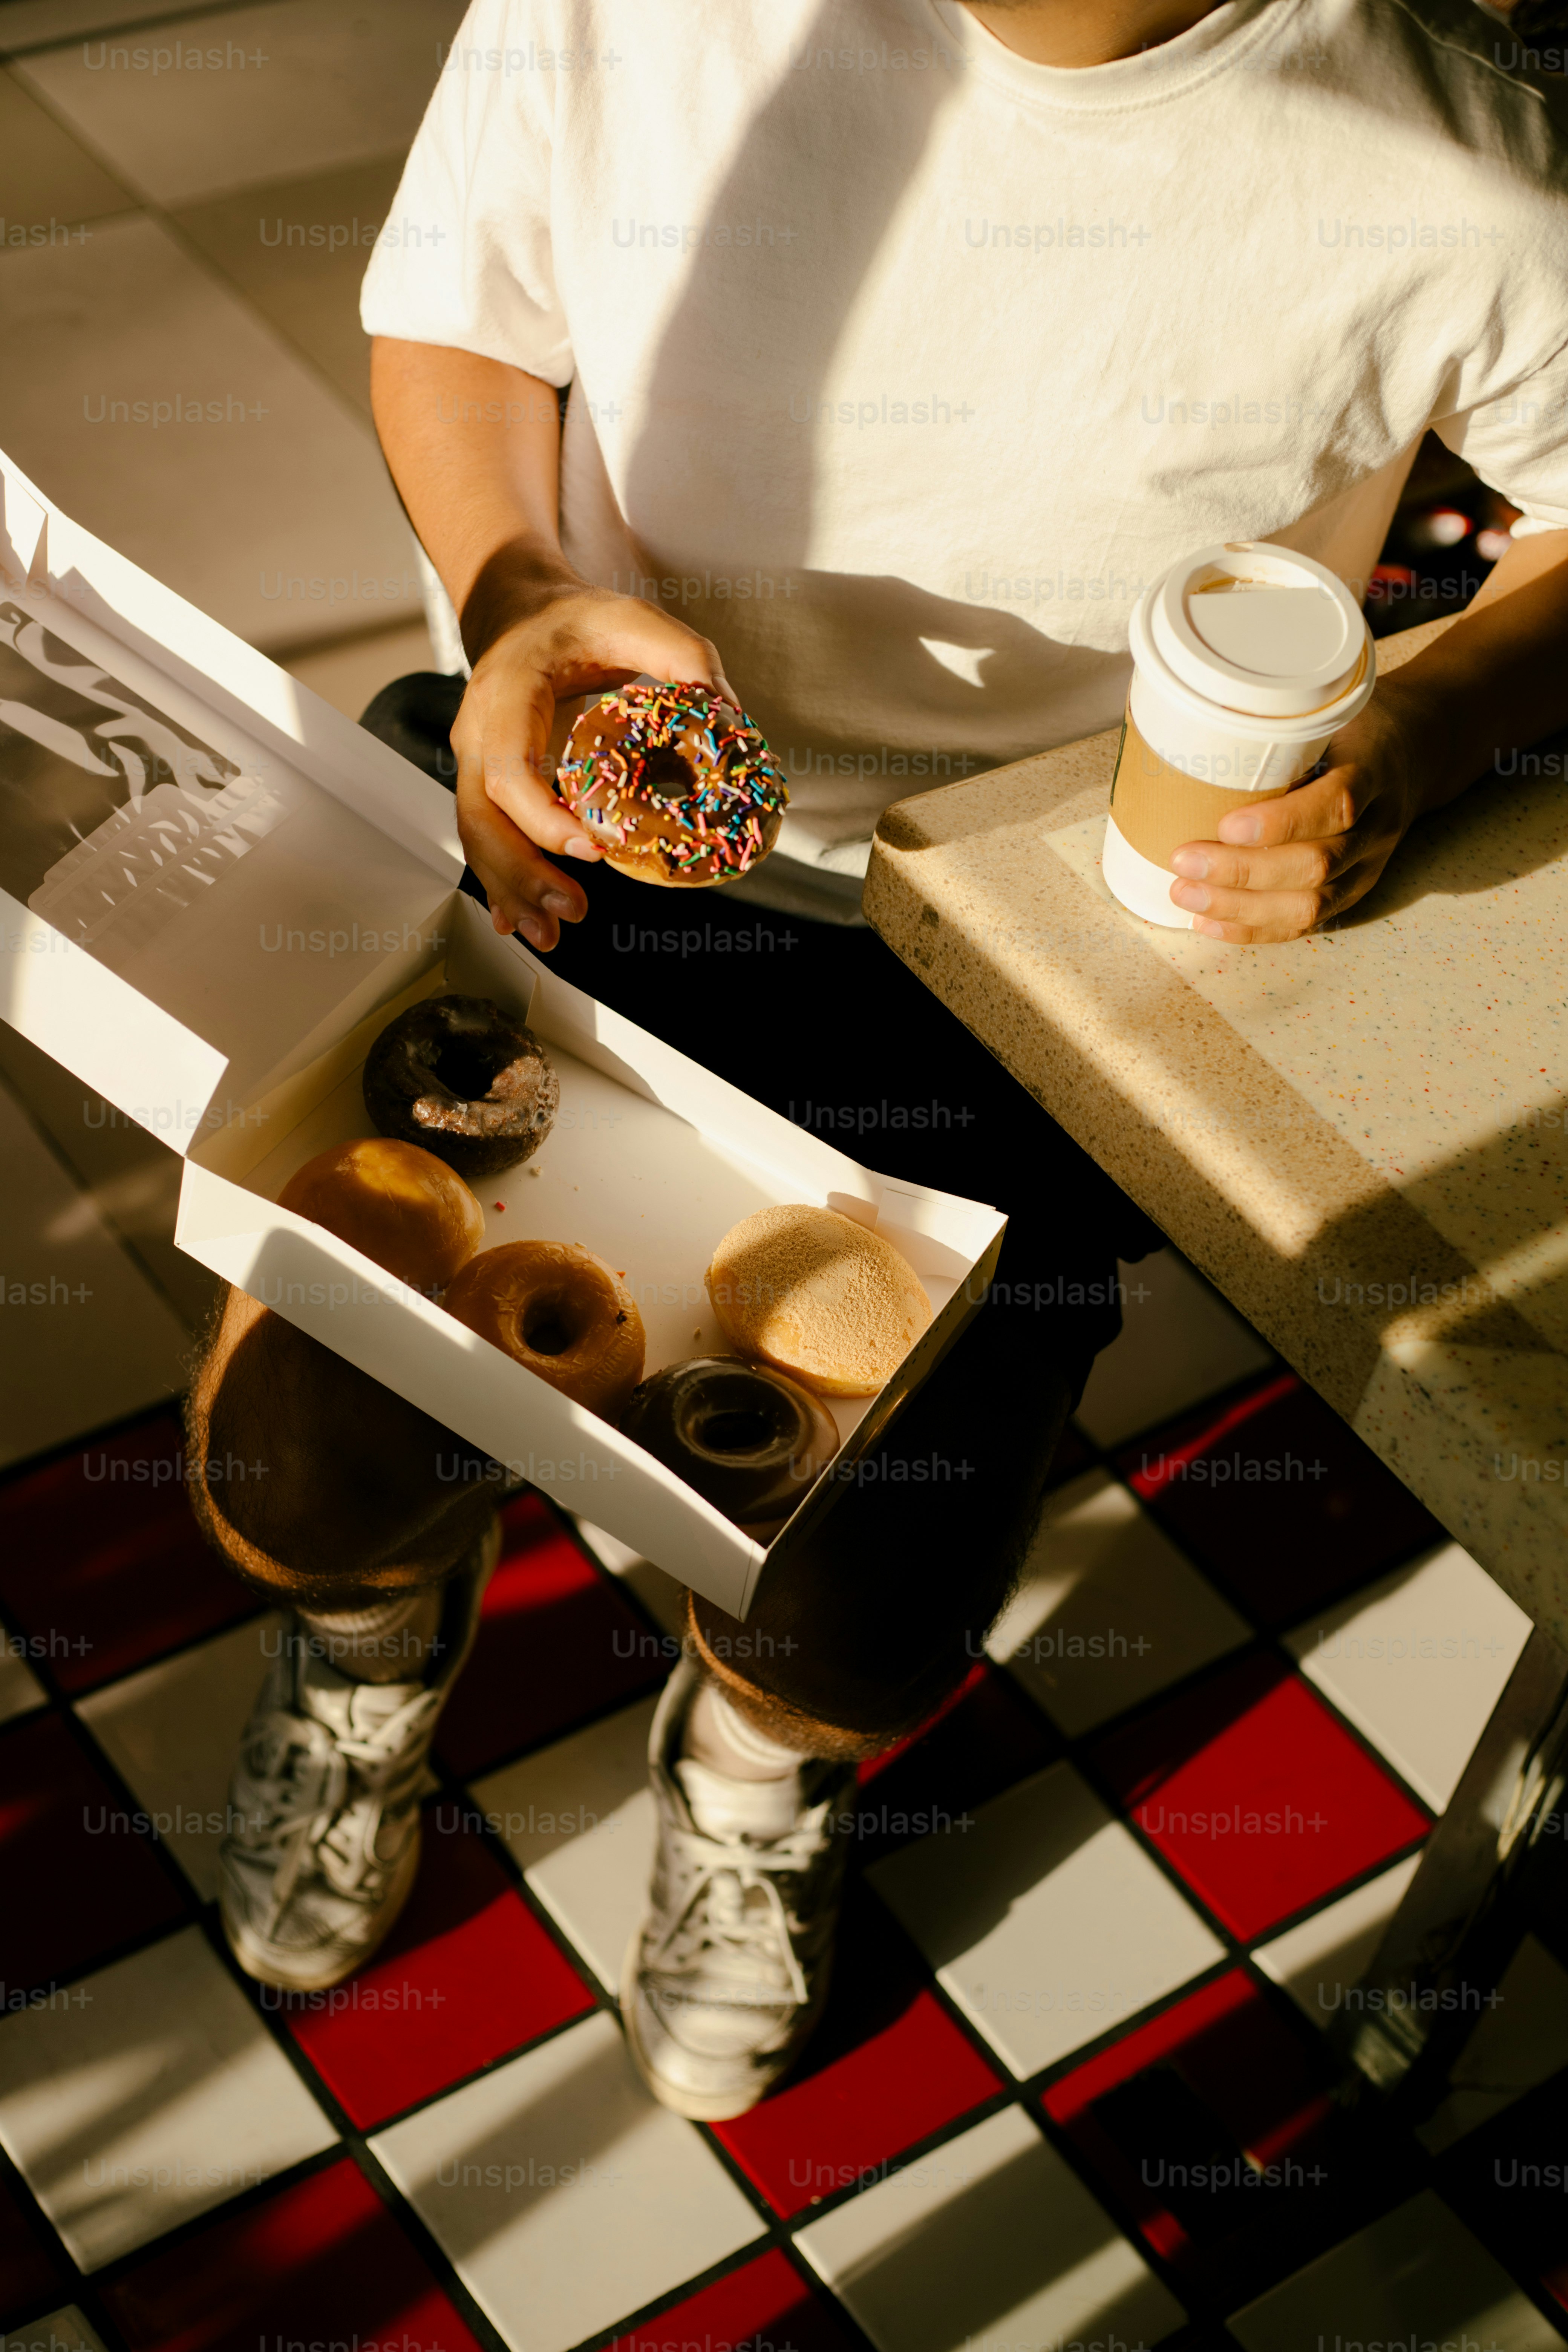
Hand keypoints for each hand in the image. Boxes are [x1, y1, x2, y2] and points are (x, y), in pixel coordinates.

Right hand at [450, 575, 734, 949]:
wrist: (518, 613)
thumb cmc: (577, 620)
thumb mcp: (633, 620)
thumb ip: (683, 658)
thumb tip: (731, 715)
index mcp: (505, 693)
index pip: (510, 768)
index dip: (543, 816)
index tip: (592, 849)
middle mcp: (476, 732)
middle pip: (482, 817)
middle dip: (522, 872)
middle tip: (572, 913)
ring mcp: (473, 763)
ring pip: (478, 837)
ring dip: (512, 891)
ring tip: (550, 937)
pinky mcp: (484, 785)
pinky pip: (484, 839)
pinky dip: (503, 884)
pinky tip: (520, 924)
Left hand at [1167, 691, 1430, 943]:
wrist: (1412, 751)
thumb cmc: (1352, 727)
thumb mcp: (1329, 711)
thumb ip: (1282, 730)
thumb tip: (1193, 737)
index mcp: (1374, 772)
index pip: (1335, 805)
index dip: (1281, 823)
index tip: (1225, 825)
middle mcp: (1376, 827)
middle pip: (1316, 865)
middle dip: (1242, 872)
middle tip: (1183, 861)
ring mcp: (1367, 867)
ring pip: (1309, 905)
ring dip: (1240, 907)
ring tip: (1185, 894)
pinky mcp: (1352, 893)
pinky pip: (1304, 924)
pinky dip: (1253, 929)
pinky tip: (1208, 921)